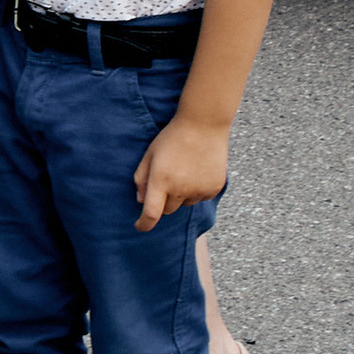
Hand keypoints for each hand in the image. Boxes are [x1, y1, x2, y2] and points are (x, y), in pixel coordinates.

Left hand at [133, 111, 229, 231]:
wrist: (203, 126)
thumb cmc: (171, 138)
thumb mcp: (150, 154)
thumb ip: (142, 178)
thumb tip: (141, 201)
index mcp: (161, 180)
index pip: (151, 213)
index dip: (144, 224)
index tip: (139, 227)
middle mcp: (181, 189)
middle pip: (168, 210)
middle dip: (162, 202)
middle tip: (164, 181)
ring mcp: (200, 190)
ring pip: (185, 204)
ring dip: (180, 195)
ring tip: (182, 170)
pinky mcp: (214, 189)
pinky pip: (200, 198)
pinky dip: (195, 191)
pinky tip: (195, 171)